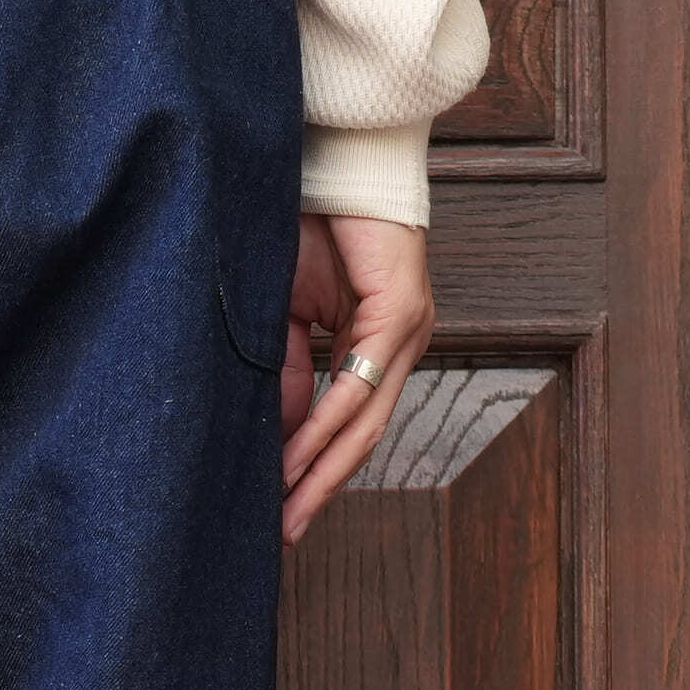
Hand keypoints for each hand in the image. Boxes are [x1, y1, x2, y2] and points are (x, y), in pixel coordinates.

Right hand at [279, 215, 436, 544]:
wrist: (332, 156)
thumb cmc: (308, 223)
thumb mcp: (286, 313)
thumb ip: (288, 372)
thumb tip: (283, 435)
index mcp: (378, 342)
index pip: (351, 423)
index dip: (316, 470)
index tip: (282, 510)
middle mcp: (402, 343)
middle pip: (364, 437)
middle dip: (320, 488)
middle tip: (286, 533)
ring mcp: (408, 330)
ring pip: (366, 420)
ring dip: (322, 469)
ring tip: (288, 508)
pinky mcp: (400, 313)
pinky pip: (358, 385)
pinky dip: (325, 424)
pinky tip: (297, 456)